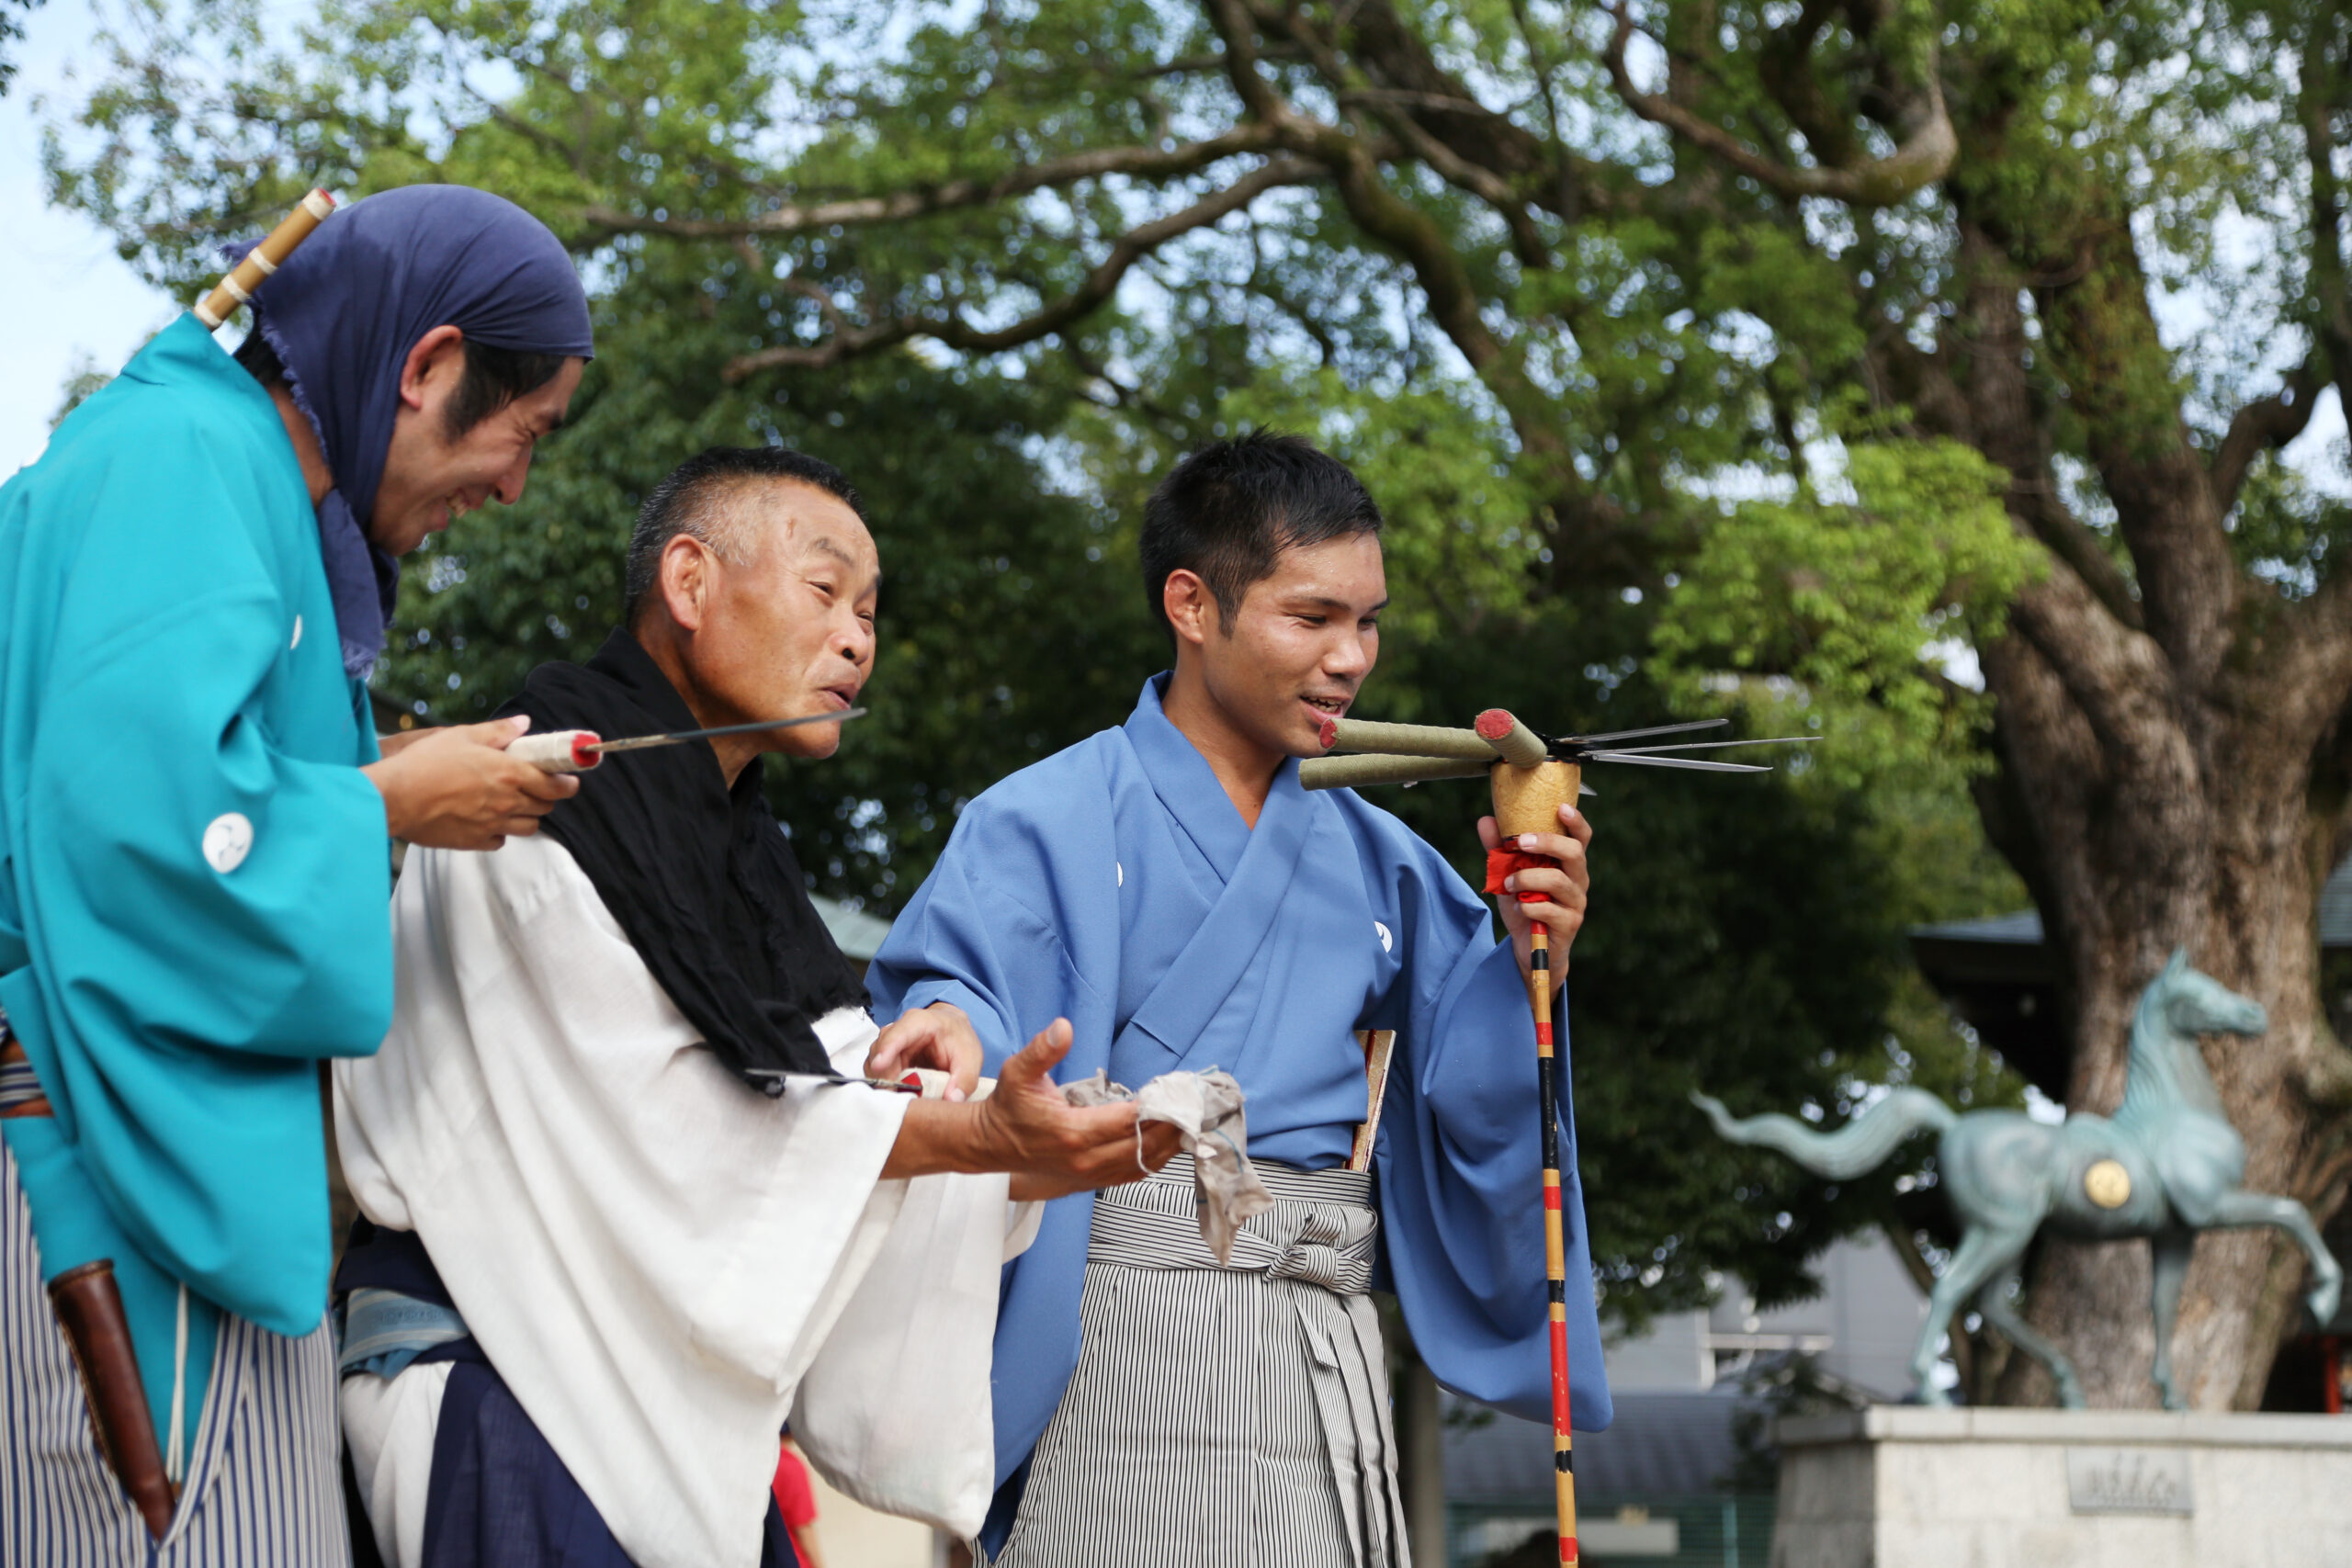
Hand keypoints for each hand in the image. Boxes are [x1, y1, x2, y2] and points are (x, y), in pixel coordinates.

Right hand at [362, 715, 579, 849]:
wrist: (395, 797)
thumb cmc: (426, 763)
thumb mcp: (462, 736)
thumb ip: (498, 732)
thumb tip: (523, 724)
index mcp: (509, 774)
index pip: (554, 785)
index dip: (566, 783)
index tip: (570, 781)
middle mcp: (507, 802)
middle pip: (544, 807)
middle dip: (545, 797)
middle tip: (534, 787)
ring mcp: (493, 825)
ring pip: (528, 827)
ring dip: (526, 816)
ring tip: (511, 804)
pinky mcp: (475, 842)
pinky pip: (500, 841)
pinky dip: (500, 832)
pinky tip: (487, 820)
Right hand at [865, 1003, 983, 1100]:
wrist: (953, 1032)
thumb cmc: (959, 1040)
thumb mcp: (971, 1057)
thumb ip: (965, 1078)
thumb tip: (952, 1099)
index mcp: (920, 1022)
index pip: (899, 1033)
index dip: (887, 1049)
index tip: (878, 1066)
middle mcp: (898, 1030)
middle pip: (880, 1051)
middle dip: (883, 1075)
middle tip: (895, 1097)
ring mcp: (889, 1045)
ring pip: (874, 1064)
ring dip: (882, 1083)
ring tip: (897, 1100)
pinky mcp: (886, 1060)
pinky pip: (877, 1074)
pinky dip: (883, 1087)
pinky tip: (896, 1099)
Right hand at [980, 1020, 1183, 1200]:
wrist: (992, 1145)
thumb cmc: (1008, 1107)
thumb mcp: (1019, 1072)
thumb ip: (1042, 1050)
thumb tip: (1063, 1028)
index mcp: (1072, 1133)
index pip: (1126, 1121)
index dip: (1155, 1107)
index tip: (1174, 1090)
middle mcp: (1085, 1159)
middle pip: (1144, 1145)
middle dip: (1171, 1124)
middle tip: (1192, 1104)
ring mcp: (1091, 1175)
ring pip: (1145, 1163)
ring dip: (1170, 1143)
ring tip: (1190, 1120)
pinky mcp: (1094, 1181)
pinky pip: (1135, 1173)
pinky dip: (1158, 1158)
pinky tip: (1172, 1142)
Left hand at [1478, 802, 1589, 990]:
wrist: (1530, 948)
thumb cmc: (1524, 903)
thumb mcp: (1508, 874)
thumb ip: (1499, 849)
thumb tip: (1485, 820)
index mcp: (1567, 862)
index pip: (1581, 837)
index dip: (1576, 820)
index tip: (1561, 807)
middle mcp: (1578, 879)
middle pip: (1574, 852)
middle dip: (1546, 843)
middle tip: (1519, 842)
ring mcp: (1576, 902)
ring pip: (1558, 881)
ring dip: (1527, 878)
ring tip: (1508, 884)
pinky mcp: (1569, 924)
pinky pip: (1550, 910)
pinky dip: (1529, 906)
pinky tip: (1518, 907)